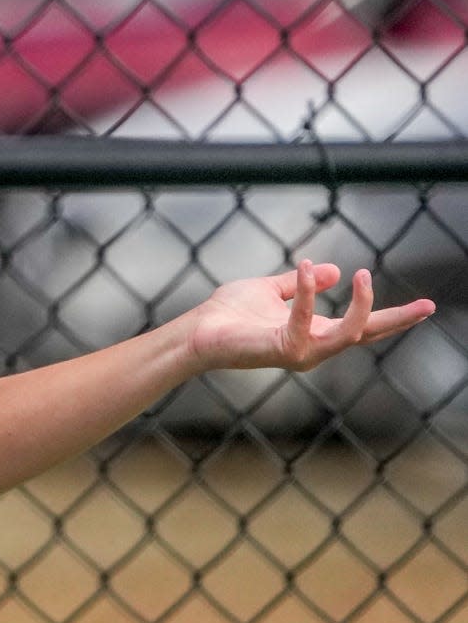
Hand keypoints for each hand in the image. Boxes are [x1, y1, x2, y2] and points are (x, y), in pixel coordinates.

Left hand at [184, 260, 434, 374]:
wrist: (197, 331)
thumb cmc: (228, 315)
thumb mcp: (270, 291)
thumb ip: (301, 285)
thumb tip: (332, 270)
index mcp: (315, 332)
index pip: (362, 326)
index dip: (393, 317)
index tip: (425, 306)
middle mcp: (313, 347)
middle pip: (366, 335)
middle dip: (397, 321)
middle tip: (426, 305)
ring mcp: (300, 353)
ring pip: (348, 335)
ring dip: (361, 306)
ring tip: (365, 275)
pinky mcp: (282, 350)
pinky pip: (305, 321)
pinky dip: (307, 294)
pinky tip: (305, 269)